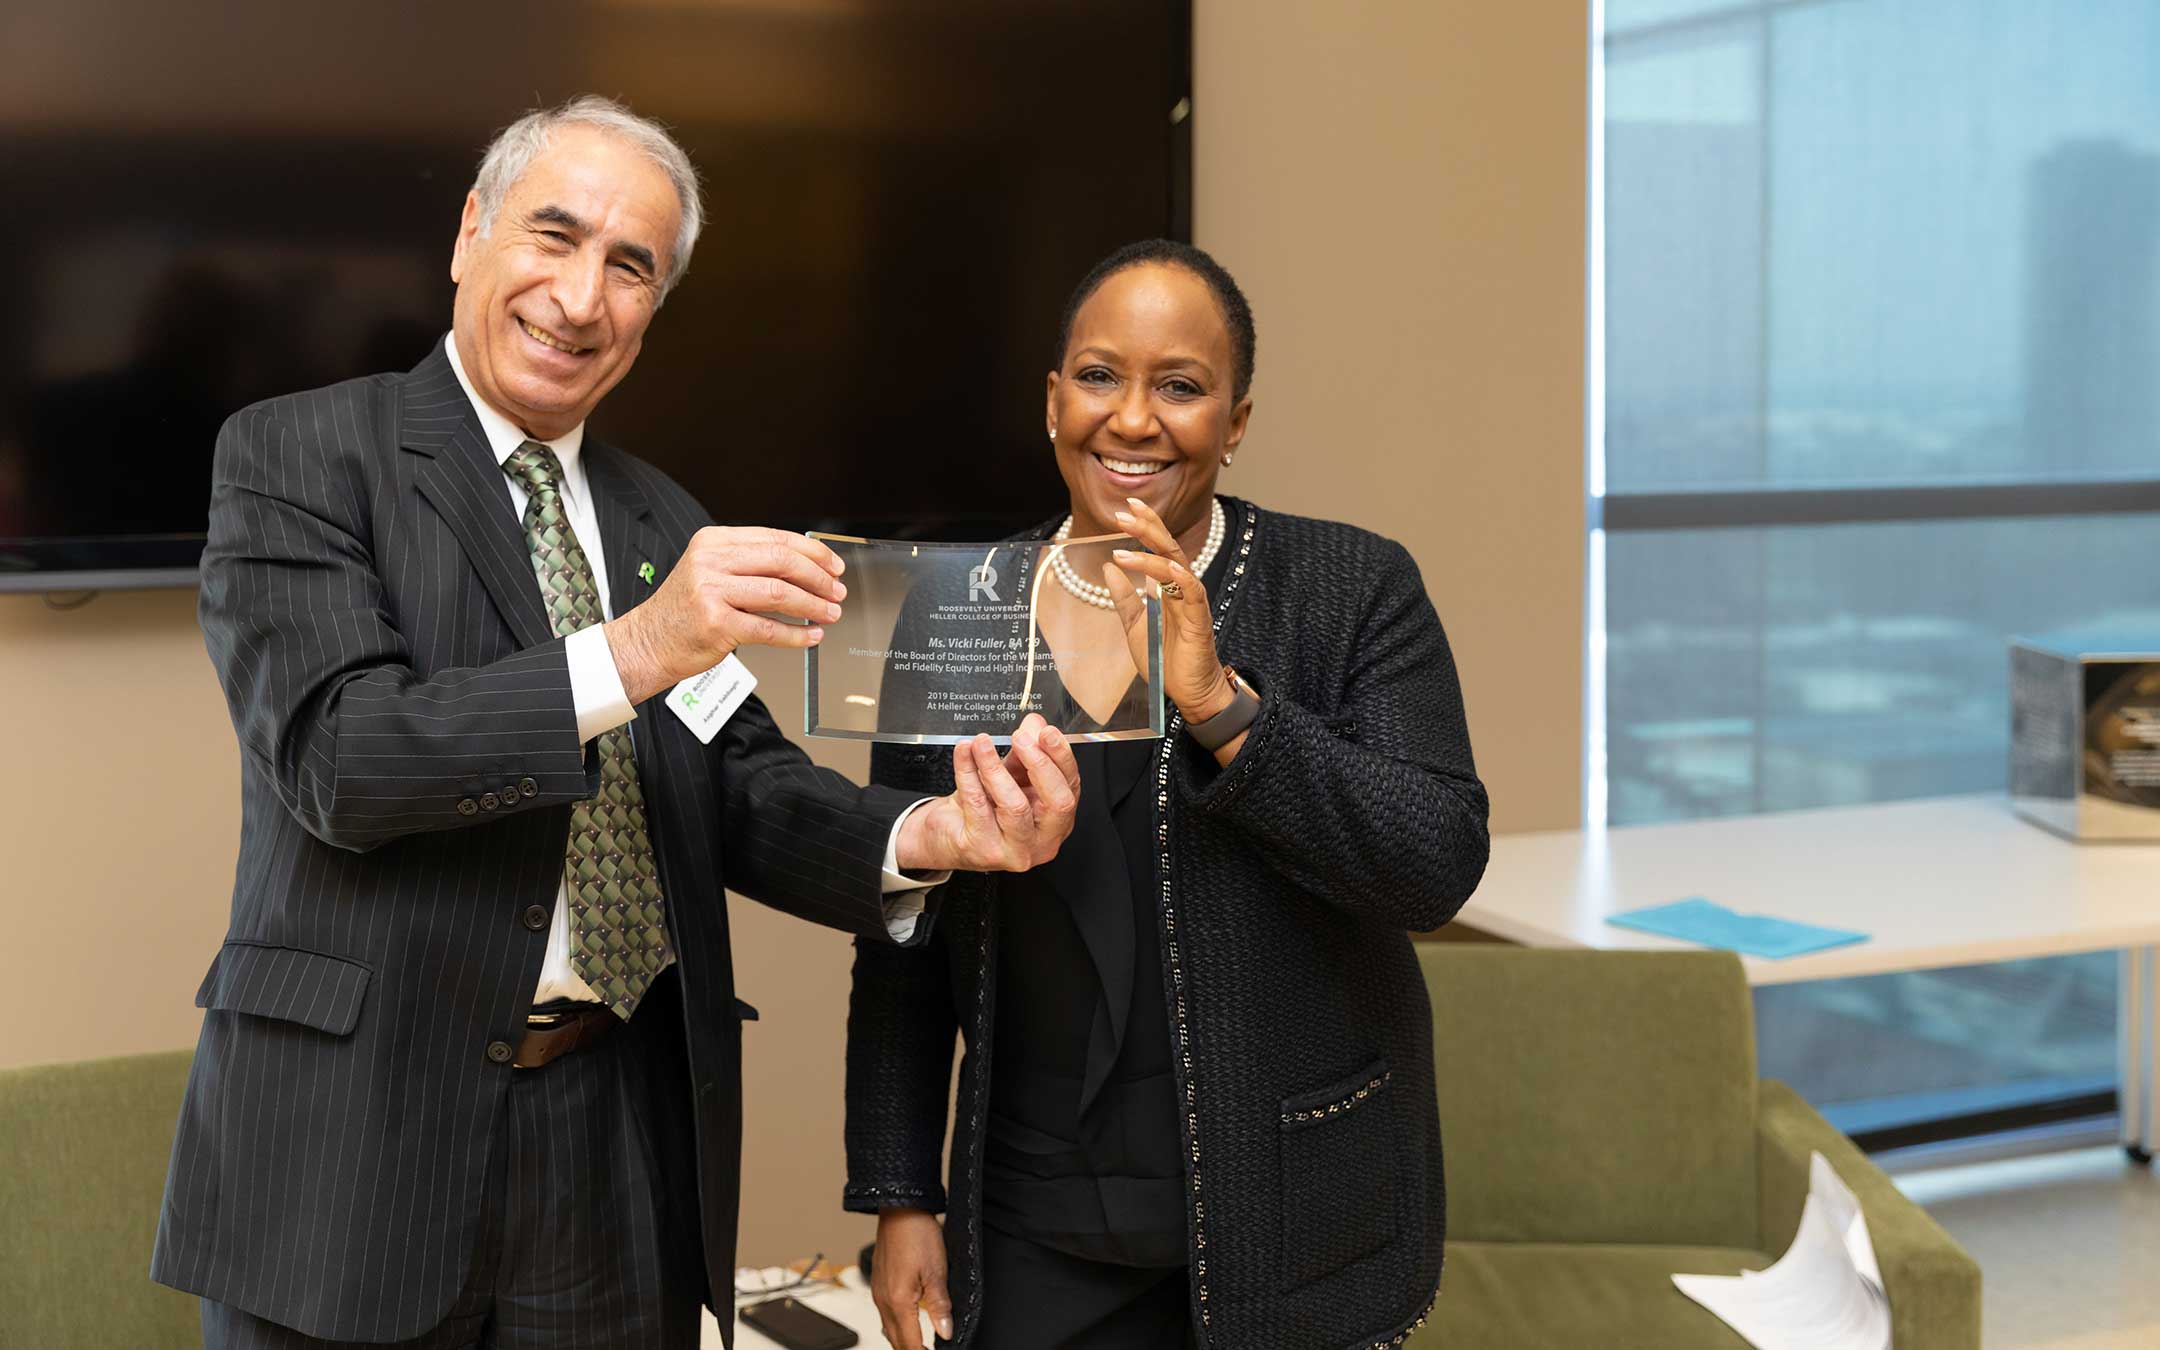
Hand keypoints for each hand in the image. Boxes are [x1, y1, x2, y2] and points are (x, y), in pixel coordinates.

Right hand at [603, 526, 845, 704]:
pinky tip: (811, 635)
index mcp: (714, 542)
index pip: (775, 538)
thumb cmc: (685, 610)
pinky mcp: (717, 625)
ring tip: (830, 613)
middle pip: (781, 561)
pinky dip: (797, 634)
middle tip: (836, 591)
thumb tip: (806, 568)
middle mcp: (711, 562)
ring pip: (779, 594)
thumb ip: (750, 564)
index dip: (812, 551)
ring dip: (813, 605)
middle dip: (818, 577)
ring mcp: (712, 592)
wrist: (648, 642)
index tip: (833, 565)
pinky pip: (769, 629)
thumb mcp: (711, 571)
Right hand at [871, 1208, 950, 1348]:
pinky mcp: (879, 1283)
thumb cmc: (916, 1234)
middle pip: (896, 1341)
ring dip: (903, 1341)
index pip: (910, 1343)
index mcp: (898, 1301)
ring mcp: (878, 1292)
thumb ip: (940, 1305)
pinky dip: (897, 1326)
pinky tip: (907, 1323)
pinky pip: (885, 1314)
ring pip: (888, 1329)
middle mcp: (883, 1300)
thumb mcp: (937, 1271)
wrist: (900, 1209)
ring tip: (920, 1346)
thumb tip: (946, 1332)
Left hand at [895, 715, 1079, 872]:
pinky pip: (978, 805)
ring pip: (1015, 805)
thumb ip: (1025, 751)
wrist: (948, 836)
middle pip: (1057, 802)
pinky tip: (964, 753)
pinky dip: (968, 773)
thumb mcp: (1009, 776)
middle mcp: (1043, 840)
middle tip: (1020, 737)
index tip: (1046, 732)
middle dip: (1040, 764)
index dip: (1060, 755)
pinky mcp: (984, 850)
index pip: (1071, 785)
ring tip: (982, 743)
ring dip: (996, 767)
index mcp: (1057, 820)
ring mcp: (1015, 850)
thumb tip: (1035, 724)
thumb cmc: (984, 809)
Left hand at [1106, 497, 1236, 725]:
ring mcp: (1192, 602)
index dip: (1145, 526)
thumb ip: (1123, 597)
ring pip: (1177, 565)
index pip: (1158, 548)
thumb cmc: (1165, 660)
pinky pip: (1192, 591)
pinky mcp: (1199, 619)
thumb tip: (1108, 567)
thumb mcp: (1134, 625)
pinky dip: (1178, 576)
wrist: (1188, 692)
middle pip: (1169, 548)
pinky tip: (1165, 566)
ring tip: (1124, 545)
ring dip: (1152, 551)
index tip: (1125, 507)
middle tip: (1125, 511)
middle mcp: (1182, 589)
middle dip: (1149, 526)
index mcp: (1168, 588)